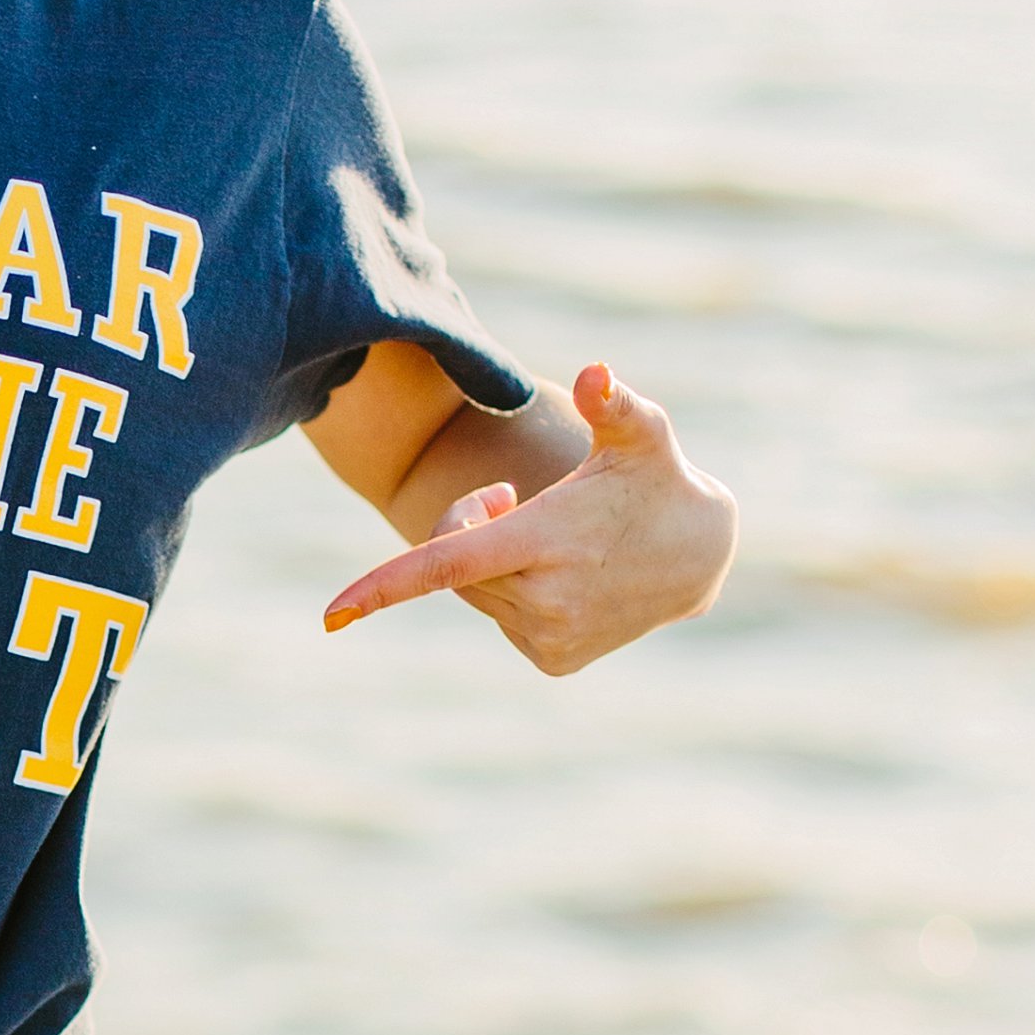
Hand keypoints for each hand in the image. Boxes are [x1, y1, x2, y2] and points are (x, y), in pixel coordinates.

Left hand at [320, 365, 734, 673]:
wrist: (702, 557)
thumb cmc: (659, 479)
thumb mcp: (643, 433)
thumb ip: (613, 402)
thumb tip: (594, 374)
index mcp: (545, 542)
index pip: (446, 564)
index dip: (384, 586)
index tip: (333, 615)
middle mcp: (544, 600)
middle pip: (453, 566)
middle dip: (466, 526)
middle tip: (508, 494)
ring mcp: (550, 637)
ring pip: (474, 593)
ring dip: (490, 560)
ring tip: (548, 532)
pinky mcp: (555, 660)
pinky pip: (501, 618)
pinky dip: (514, 593)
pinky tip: (565, 576)